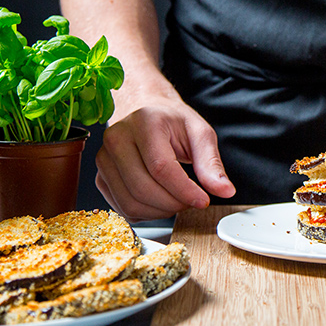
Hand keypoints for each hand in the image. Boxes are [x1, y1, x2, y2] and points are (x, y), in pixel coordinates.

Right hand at [94, 97, 235, 220]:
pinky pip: (122, 208)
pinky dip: (146, 214)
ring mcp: (104, 159)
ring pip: (131, 203)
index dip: (184, 191)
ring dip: (160, 212)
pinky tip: (160, 202)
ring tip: (177, 201)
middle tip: (191, 201)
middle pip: (143, 189)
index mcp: (144, 122)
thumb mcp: (199, 133)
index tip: (202, 201)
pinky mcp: (100, 177)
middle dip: (174, 204)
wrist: (144, 111)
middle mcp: (117, 139)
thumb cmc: (171, 121)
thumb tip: (224, 190)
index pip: (161, 167)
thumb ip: (211, 163)